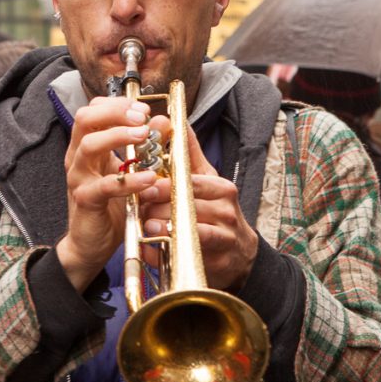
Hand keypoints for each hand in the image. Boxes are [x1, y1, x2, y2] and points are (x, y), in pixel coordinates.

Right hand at [56, 97, 166, 291]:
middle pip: (85, 119)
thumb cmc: (111, 206)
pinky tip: (148, 178)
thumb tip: (163, 122)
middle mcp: (78, 158)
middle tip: (142, 117)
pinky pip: (104, 185)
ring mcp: (79, 178)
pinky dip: (128, 180)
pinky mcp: (85, 200)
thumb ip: (145, 148)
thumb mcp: (130, 172)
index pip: (93, 110)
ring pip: (89, 145)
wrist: (91, 245)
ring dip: (119, 136)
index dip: (117, 104)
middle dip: (115, 112)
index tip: (142, 109)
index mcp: (86, 147)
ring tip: (145, 136)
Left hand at [143, 123, 257, 290]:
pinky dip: (166, 253)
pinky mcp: (217, 262)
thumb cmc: (215, 211)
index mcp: (220, 188)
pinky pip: (186, 255)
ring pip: (189, 229)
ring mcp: (224, 237)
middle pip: (187, 204)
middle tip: (140, 203)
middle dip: (160, 204)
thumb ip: (186, 152)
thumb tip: (170, 119)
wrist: (240, 254)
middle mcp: (226, 211)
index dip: (165, 181)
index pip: (190, 181)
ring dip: (163, 227)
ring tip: (146, 224)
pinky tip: (151, 249)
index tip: (144, 181)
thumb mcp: (205, 179)